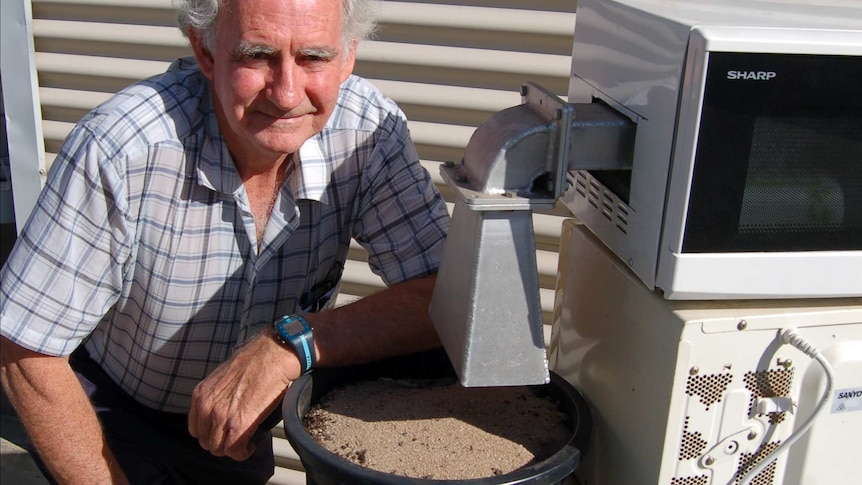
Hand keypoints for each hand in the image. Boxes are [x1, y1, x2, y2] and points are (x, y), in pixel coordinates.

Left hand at [188, 331, 296, 460]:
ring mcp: (221, 416)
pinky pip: (235, 451)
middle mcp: (206, 406)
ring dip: (233, 449)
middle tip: (237, 439)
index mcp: (201, 394)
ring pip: (219, 449)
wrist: (273, 355)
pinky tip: (250, 446)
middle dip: (222, 443)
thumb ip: (216, 396)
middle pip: (206, 442)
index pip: (196, 429)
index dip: (211, 434)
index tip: (224, 433)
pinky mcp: (239, 424)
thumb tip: (223, 410)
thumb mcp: (223, 378)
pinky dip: (242, 453)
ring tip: (245, 442)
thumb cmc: (255, 362)